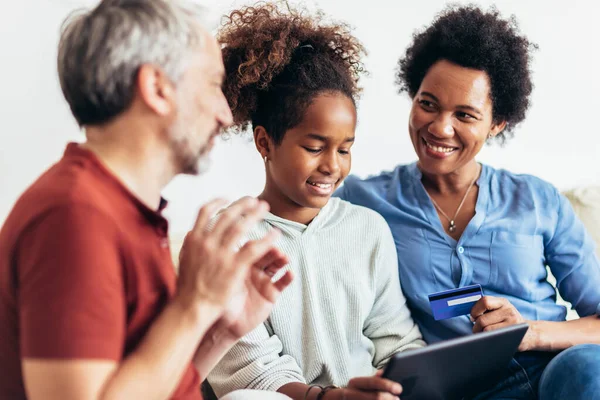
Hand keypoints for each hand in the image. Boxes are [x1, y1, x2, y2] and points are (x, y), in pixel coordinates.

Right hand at [176, 197, 276, 317]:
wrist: (191, 308)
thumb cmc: (188, 287)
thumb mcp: (184, 260)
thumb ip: (189, 244)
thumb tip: (191, 232)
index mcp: (194, 239)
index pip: (205, 212)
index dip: (218, 202)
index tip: (228, 198)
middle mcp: (206, 243)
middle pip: (227, 216)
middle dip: (242, 205)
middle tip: (254, 200)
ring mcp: (220, 254)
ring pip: (241, 227)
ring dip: (255, 214)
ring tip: (265, 208)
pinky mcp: (234, 267)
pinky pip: (254, 248)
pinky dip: (266, 239)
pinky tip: (275, 234)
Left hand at [213, 246, 293, 338]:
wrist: (225, 325)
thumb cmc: (219, 302)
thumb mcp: (221, 283)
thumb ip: (225, 267)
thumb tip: (221, 247)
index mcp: (240, 263)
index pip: (251, 248)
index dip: (258, 243)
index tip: (262, 240)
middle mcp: (253, 269)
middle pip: (265, 255)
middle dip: (272, 251)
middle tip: (276, 250)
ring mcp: (263, 280)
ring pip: (276, 266)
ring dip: (282, 260)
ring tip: (285, 258)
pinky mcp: (271, 293)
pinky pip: (281, 283)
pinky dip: (287, 277)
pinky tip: (290, 273)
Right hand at [324, 370, 402, 399]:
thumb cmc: (351, 392)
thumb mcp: (360, 383)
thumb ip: (373, 379)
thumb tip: (385, 372)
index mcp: (354, 383)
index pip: (372, 382)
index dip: (386, 385)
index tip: (399, 389)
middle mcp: (350, 394)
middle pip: (375, 397)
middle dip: (389, 399)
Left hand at [470, 296, 535, 350]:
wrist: (531, 333)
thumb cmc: (509, 322)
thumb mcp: (501, 310)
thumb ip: (488, 308)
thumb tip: (471, 316)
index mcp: (503, 302)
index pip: (484, 301)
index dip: (474, 310)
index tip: (472, 317)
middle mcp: (509, 310)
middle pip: (482, 319)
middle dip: (476, 327)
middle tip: (476, 330)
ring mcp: (513, 322)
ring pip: (487, 330)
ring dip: (481, 334)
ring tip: (483, 335)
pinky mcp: (514, 334)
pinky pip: (494, 337)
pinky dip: (488, 339)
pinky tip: (489, 338)